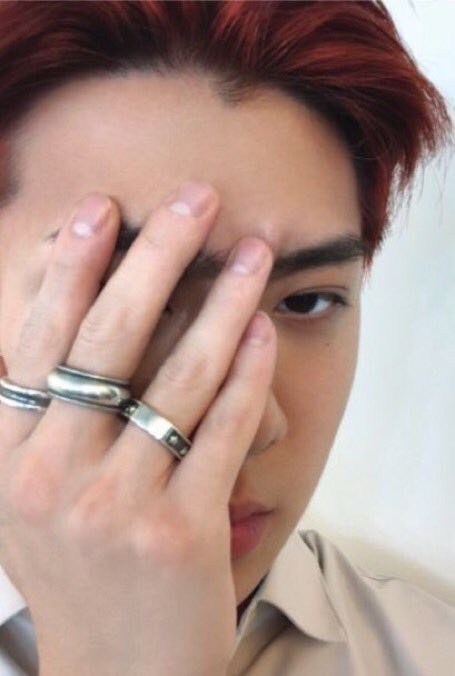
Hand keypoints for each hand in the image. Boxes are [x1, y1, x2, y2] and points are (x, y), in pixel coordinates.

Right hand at [0, 182, 275, 675]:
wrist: (118, 672)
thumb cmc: (81, 570)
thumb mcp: (31, 497)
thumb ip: (36, 418)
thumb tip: (63, 319)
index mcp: (11, 459)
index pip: (40, 340)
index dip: (71, 268)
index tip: (103, 208)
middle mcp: (53, 476)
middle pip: (109, 340)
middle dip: (156, 257)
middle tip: (196, 201)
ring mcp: (117, 506)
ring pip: (178, 377)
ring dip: (222, 302)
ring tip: (254, 252)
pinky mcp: (182, 533)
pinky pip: (222, 432)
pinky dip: (249, 375)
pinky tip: (263, 331)